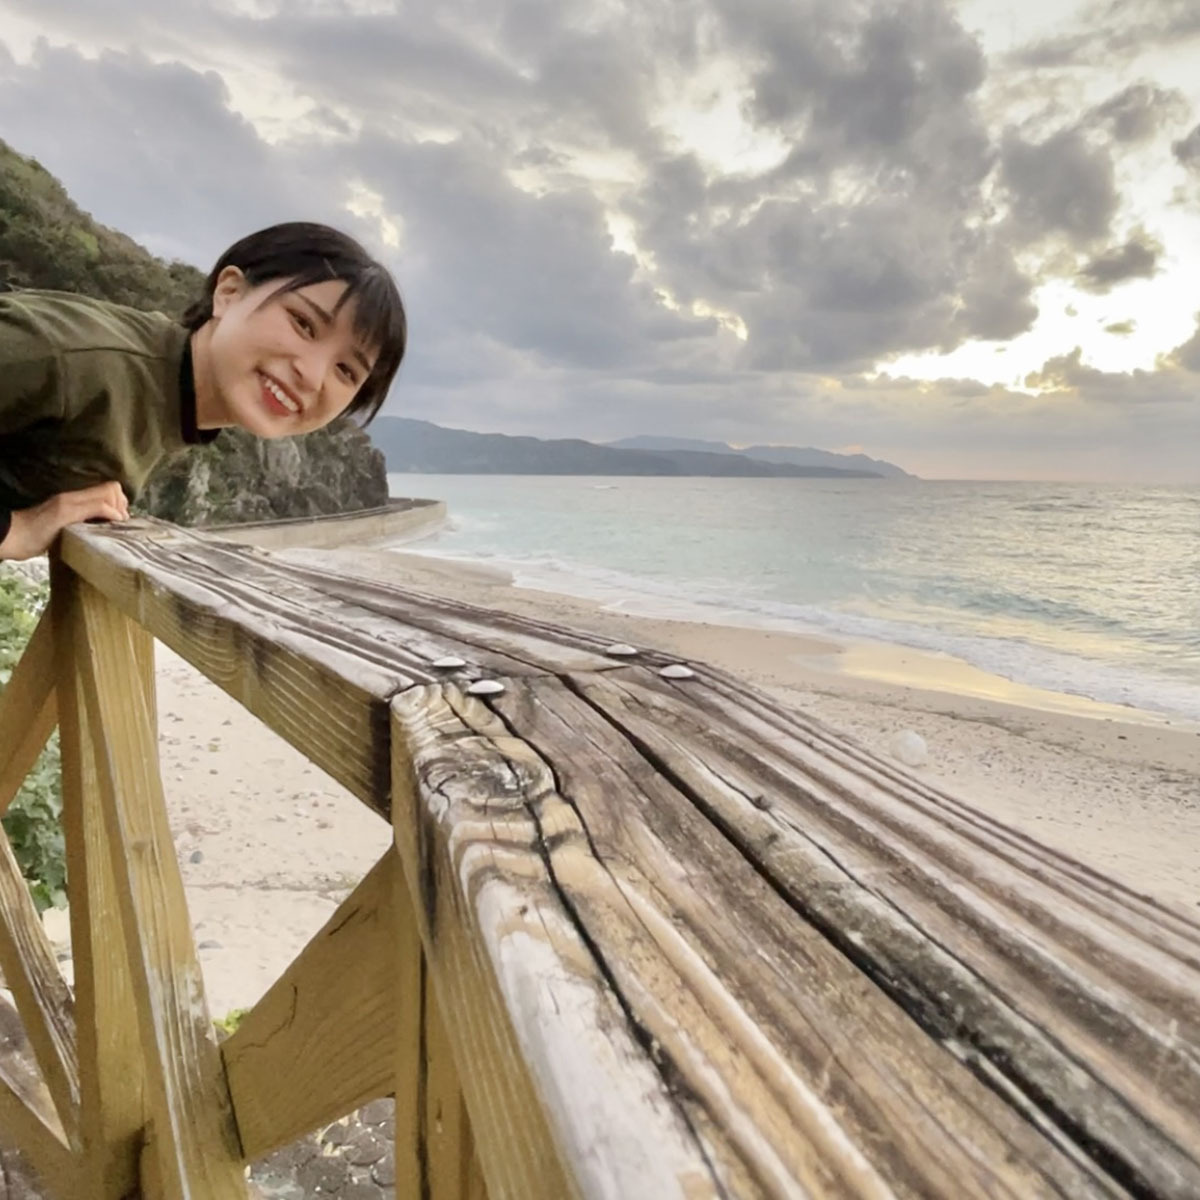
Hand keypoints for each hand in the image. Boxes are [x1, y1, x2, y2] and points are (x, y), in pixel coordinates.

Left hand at [0, 483, 129, 560]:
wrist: (13, 539)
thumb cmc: (37, 531)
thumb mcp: (66, 516)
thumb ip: (92, 509)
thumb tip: (118, 514)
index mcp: (77, 498)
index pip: (110, 489)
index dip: (119, 503)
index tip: (120, 522)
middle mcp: (78, 501)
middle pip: (110, 494)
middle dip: (120, 507)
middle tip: (120, 525)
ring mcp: (74, 511)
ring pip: (104, 505)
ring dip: (113, 514)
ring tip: (114, 529)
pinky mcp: (71, 522)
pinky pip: (94, 516)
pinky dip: (104, 522)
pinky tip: (101, 533)